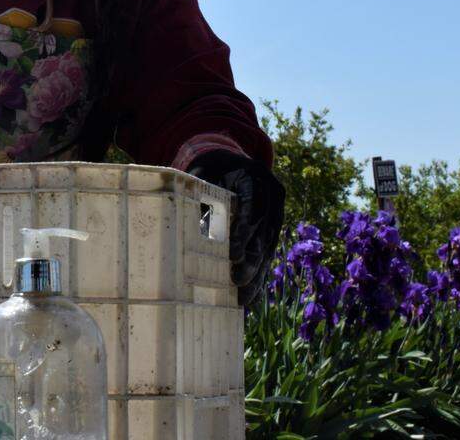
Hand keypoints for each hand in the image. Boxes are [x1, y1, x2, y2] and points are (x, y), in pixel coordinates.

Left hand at [188, 149, 284, 306]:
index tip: (232, 255)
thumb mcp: (202, 173)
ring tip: (244, 298)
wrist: (230, 161)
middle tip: (237, 281)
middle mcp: (272, 194)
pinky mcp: (274, 227)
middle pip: (263, 230)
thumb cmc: (210, 168)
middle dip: (251, 259)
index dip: (244, 231)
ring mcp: (276, 211)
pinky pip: (269, 252)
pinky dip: (259, 274)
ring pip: (268, 246)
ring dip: (257, 273)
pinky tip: (252, 296)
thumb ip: (196, 192)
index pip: (253, 206)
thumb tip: (183, 221)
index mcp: (255, 177)